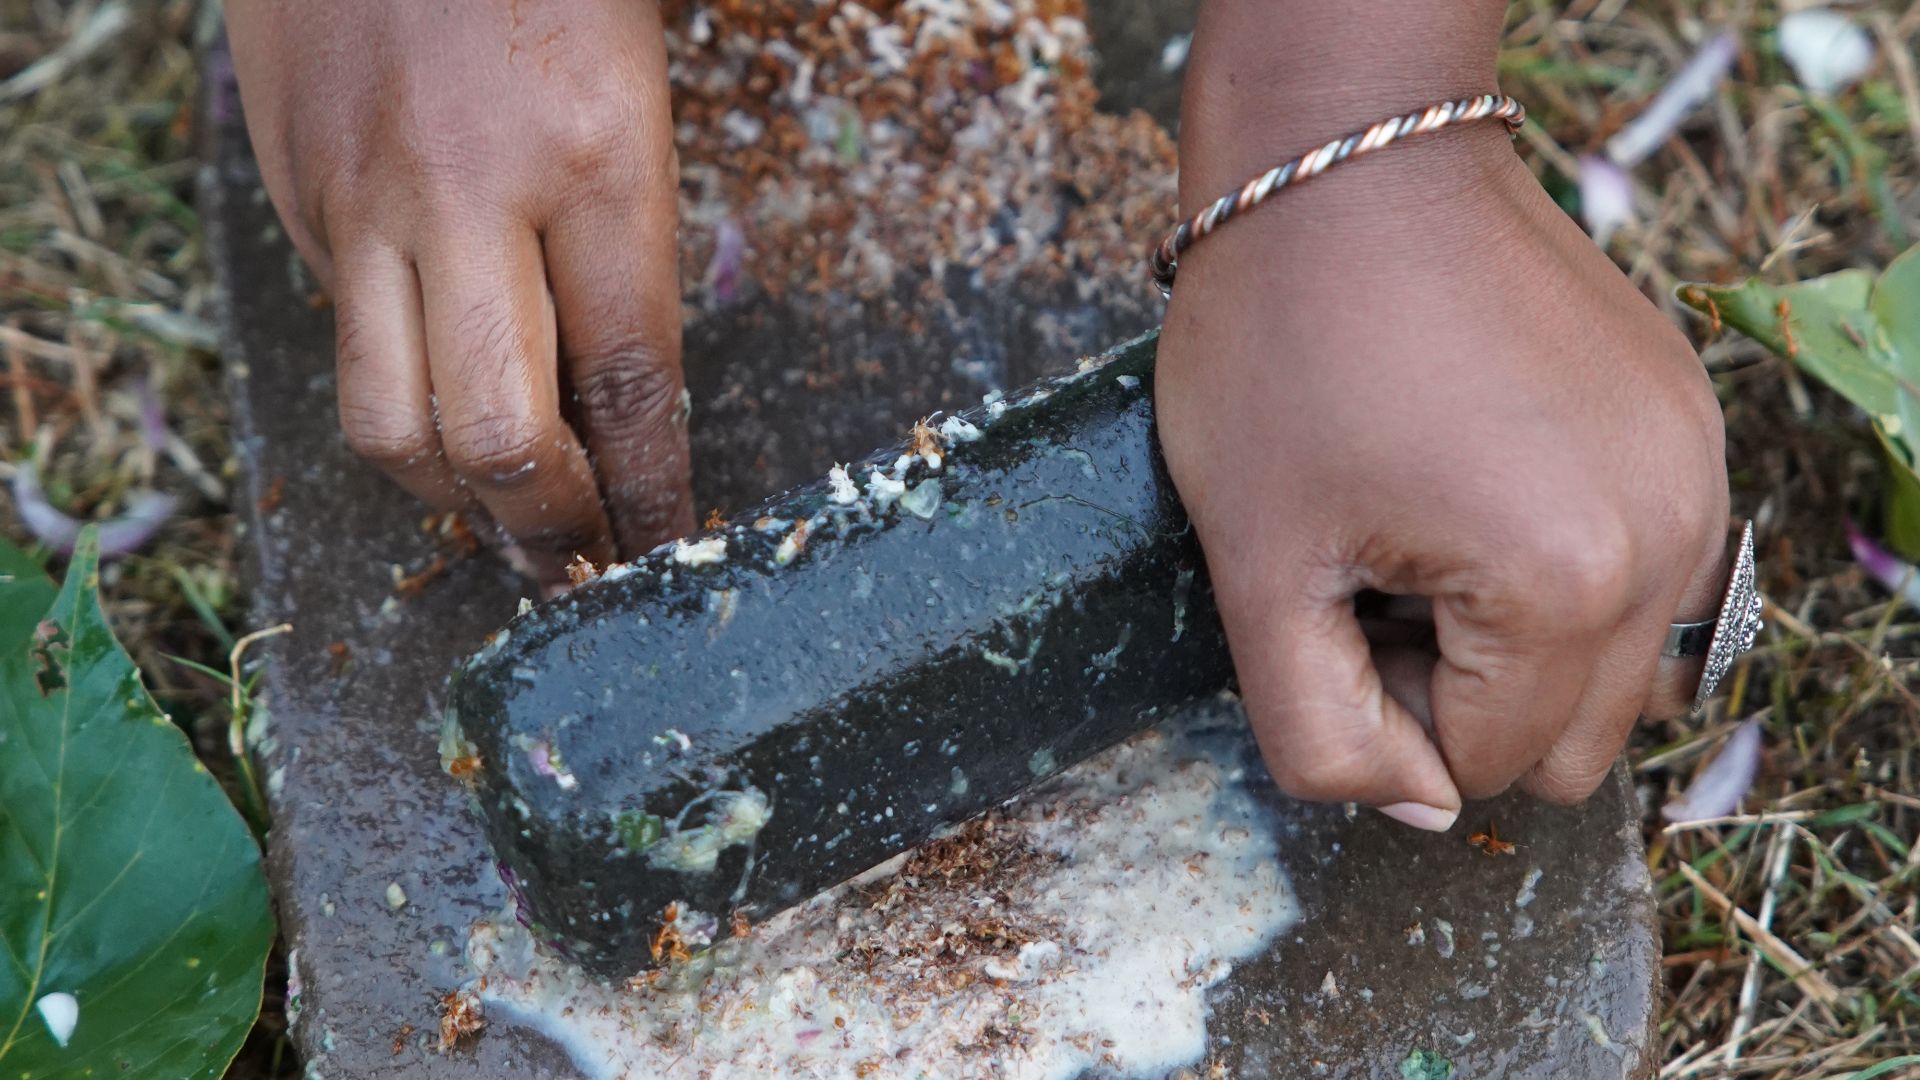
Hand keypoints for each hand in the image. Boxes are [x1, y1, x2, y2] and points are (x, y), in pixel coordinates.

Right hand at [226, 0, 692, 582]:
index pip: (631, 385)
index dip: (651, 495)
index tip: (661, 550)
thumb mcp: (632, 93)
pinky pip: (343, 341)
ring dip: (451, 493)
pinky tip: (436, 387)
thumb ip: (624, 248)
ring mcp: (362, 200)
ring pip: (389, 426)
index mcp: (594, 159)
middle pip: (498, 439)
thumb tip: (624, 407)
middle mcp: (469, 195)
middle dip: (545, 524)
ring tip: (497, 501)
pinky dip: (396, 394)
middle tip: (573, 550)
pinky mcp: (293, 194)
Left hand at [1158, 13, 1729, 825]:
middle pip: (1573, 741)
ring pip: (1622, 667)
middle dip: (1461, 692)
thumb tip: (1417, 808)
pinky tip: (1482, 479)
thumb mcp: (1254, 568)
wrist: (1348, 165)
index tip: (1336, 597)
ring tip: (1427, 526)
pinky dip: (1568, 568)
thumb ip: (1320, 732)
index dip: (1386, 708)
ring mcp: (1698, 473)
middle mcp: (1671, 537)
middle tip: (1376, 574)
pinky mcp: (1690, 425)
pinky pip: (1651, 572)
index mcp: (1567, 584)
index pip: (1484, 765)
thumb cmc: (1281, 350)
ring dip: (1518, 639)